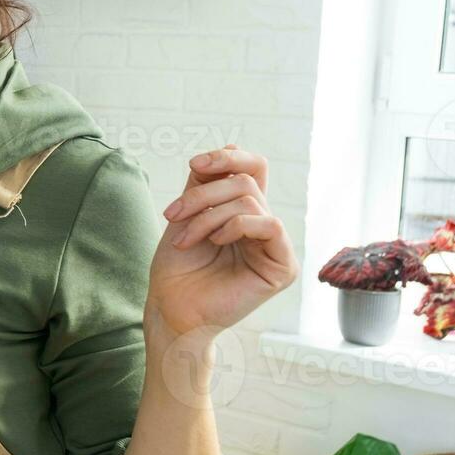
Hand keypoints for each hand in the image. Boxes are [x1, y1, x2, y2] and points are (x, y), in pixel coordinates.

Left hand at [147, 144, 299, 342]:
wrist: (171, 309)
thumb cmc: (176, 269)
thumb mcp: (187, 214)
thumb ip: (206, 183)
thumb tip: (232, 146)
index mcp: (243, 213)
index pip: (253, 168)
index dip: (227, 158)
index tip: (195, 164)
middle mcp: (262, 226)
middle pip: (246, 181)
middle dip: (203, 194)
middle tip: (173, 214)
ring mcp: (274, 246)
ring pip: (251, 200)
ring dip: (208, 215)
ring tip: (186, 238)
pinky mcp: (282, 266)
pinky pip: (269, 224)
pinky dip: (235, 226)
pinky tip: (216, 242)